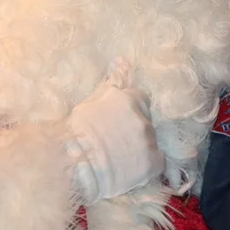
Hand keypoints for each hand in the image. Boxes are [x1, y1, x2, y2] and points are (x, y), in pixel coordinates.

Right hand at [65, 58, 164, 202]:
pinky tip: (129, 167)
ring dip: (139, 146)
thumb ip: (110, 83)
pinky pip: (156, 161)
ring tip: (120, 157)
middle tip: (116, 141)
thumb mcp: (90, 102)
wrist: (74, 166)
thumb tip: (121, 62)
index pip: (141, 99)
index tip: (119, 121)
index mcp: (128, 99)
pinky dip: (146, 164)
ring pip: (149, 141)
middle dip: (134, 129)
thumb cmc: (75, 133)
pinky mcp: (153, 164)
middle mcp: (142, 118)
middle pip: (145, 121)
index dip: (130, 111)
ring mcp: (149, 141)